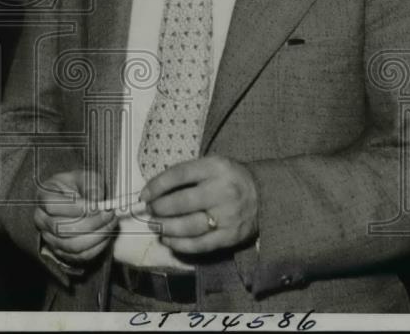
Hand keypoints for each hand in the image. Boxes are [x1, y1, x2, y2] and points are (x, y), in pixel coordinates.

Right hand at [34, 170, 117, 265]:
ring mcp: (49, 238)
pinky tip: (106, 235)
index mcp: (43, 196)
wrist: (80, 201)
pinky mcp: (62, 252)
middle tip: (109, 214)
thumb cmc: (80, 187)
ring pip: (72, 245)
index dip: (75, 208)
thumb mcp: (86, 177)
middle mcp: (41, 219)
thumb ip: (92, 185)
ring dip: (96, 236)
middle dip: (91, 223)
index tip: (96, 206)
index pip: (52, 206)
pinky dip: (96, 247)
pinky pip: (79, 256)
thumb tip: (96, 200)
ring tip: (110, 224)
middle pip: (62, 228)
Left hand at [139, 155, 258, 254]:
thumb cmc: (230, 178)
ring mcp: (227, 216)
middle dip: (159, 208)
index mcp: (215, 168)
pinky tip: (168, 240)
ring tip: (155, 226)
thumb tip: (154, 190)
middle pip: (181, 202)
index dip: (157, 185)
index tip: (144, 195)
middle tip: (149, 211)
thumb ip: (187, 174)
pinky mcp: (230, 236)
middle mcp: (222, 191)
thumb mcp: (212, 165)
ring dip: (166, 228)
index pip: (179, 174)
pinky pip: (200, 244)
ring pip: (188, 226)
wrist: (265, 194)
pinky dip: (180, 244)